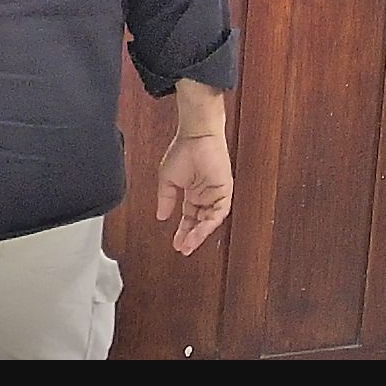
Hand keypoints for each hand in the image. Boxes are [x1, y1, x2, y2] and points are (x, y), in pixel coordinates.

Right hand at [155, 131, 233, 254]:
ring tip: (188, 244)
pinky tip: (198, 230)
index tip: (176, 244)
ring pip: (209, 221)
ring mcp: (216, 195)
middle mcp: (205, 197)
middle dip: (191, 237)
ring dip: (199, 234)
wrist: (196, 136)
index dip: (182, 231)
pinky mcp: (224, 192)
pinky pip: (219, 213)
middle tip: (183, 249)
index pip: (189, 218)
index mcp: (193, 193)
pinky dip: (209, 223)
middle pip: (199, 223)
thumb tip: (161, 216)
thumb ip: (165, 199)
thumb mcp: (167, 179)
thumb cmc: (183, 150)